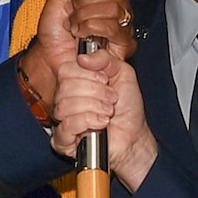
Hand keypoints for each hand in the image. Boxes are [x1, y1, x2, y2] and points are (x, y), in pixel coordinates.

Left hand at [21, 0, 134, 105]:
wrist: (49, 56)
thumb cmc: (55, 29)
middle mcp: (119, 6)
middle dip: (87, 0)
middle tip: (75, 11)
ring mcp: (123, 25)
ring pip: (115, 8)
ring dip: (86, 17)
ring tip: (76, 26)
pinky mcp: (123, 44)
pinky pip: (113, 28)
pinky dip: (91, 29)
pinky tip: (83, 36)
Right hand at [55, 50, 159, 189]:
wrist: (134, 137)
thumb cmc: (128, 109)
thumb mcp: (123, 73)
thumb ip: (105, 59)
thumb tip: (83, 57)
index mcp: (76, 81)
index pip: (66, 69)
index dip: (89, 74)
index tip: (105, 80)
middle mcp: (66, 99)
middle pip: (65, 86)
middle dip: (96, 92)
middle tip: (111, 99)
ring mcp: (63, 119)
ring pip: (65, 105)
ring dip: (94, 108)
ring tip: (107, 112)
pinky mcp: (63, 140)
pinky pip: (66, 125)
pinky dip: (87, 122)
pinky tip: (100, 123)